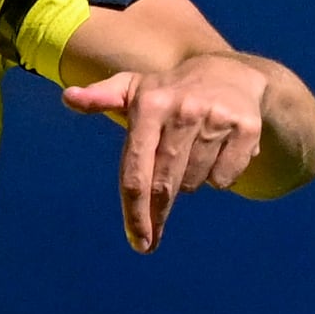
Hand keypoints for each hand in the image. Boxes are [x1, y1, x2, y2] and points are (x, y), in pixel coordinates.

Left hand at [62, 50, 271, 251]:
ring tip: (191, 159)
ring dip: (190, 183)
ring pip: (197, 182)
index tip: (138, 242)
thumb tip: (68, 97)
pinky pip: (225, 178)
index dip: (135, 212)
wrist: (232, 72)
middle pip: (166, 184)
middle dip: (158, 213)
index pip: (137, 170)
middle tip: (153, 235)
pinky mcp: (246, 128)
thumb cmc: (172, 90)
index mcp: (150, 105)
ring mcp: (216, 118)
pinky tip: (217, 155)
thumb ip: (101, 97)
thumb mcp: (135, 88)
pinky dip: (219, 177)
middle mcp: (183, 110)